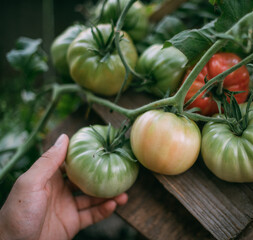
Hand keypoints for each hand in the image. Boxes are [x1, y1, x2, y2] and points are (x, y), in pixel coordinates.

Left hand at [0, 134, 127, 239]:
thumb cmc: (17, 214)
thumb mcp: (31, 183)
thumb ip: (49, 161)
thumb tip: (65, 137)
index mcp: (49, 177)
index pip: (70, 161)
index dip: (86, 154)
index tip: (102, 146)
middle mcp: (60, 190)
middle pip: (86, 179)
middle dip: (103, 175)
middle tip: (119, 169)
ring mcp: (67, 207)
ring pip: (93, 198)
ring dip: (109, 194)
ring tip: (124, 191)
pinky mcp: (72, 223)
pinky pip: (92, 215)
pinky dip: (104, 210)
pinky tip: (114, 205)